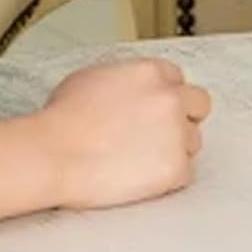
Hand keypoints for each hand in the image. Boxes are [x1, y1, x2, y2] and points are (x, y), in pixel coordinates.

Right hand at [40, 59, 212, 210]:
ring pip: (192, 141)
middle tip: (157, 135)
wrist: (52, 155)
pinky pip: (184, 173)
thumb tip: (130, 90)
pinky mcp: (175, 167)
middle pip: (199, 105)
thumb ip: (124, 79)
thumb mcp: (91, 78)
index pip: (178, 80)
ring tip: (136, 160)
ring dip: (172, 150)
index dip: (165, 97)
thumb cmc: (60, 122)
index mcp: (151, 73)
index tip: (154, 111)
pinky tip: (138, 177)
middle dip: (183, 118)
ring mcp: (177, 133)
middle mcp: (170, 98)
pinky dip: (165, 179)